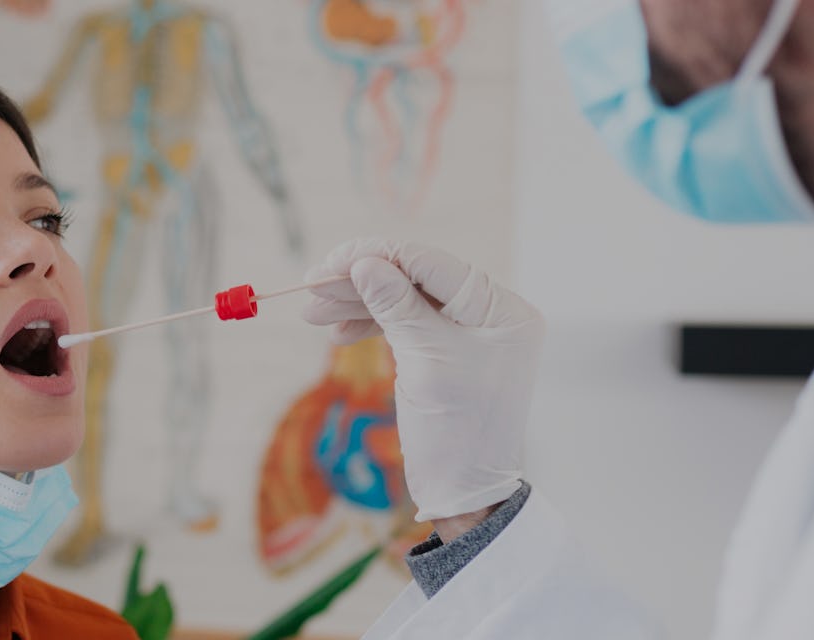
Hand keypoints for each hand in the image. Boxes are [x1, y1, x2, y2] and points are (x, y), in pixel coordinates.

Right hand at [301, 238, 542, 520]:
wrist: (463, 492)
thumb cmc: (454, 431)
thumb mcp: (424, 362)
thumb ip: (395, 306)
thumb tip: (365, 261)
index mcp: (501, 311)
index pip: (432, 264)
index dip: (378, 257)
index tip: (330, 264)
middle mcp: (491, 314)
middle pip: (416, 280)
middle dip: (362, 283)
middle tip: (312, 290)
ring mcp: (471, 331)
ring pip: (407, 300)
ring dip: (359, 304)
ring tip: (313, 313)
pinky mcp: (450, 349)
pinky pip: (408, 324)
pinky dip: (373, 325)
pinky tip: (339, 333)